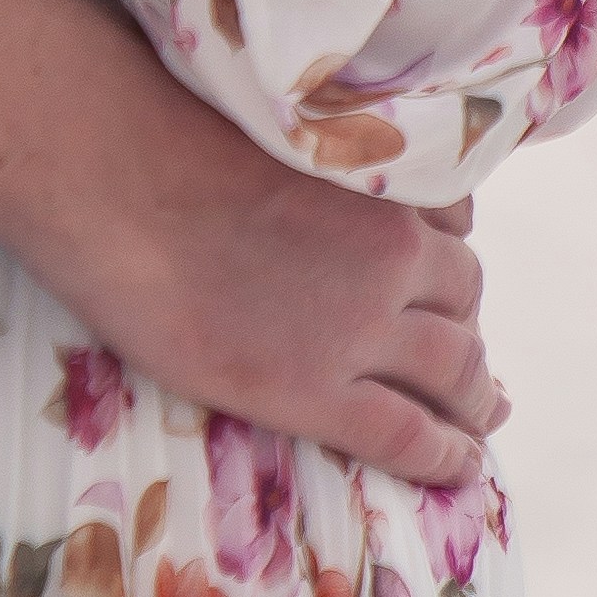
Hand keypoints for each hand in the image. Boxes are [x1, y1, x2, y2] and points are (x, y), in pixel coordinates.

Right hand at [40, 137, 503, 496]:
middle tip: (462, 356)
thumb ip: (317, 161)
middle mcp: (391, 256)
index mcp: (381, 189)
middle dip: (465, 328)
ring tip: (480, 418)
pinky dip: (445, 456)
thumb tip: (306, 170)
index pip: (453, 227)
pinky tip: (458, 467)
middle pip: (463, 298)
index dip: (447, 260)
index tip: (442, 283)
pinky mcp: (316, 392)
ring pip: (456, 371)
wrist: (116, 187)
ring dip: (476, 397)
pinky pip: (408, 435)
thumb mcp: (274, 128)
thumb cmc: (164, 137)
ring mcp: (359, 329)